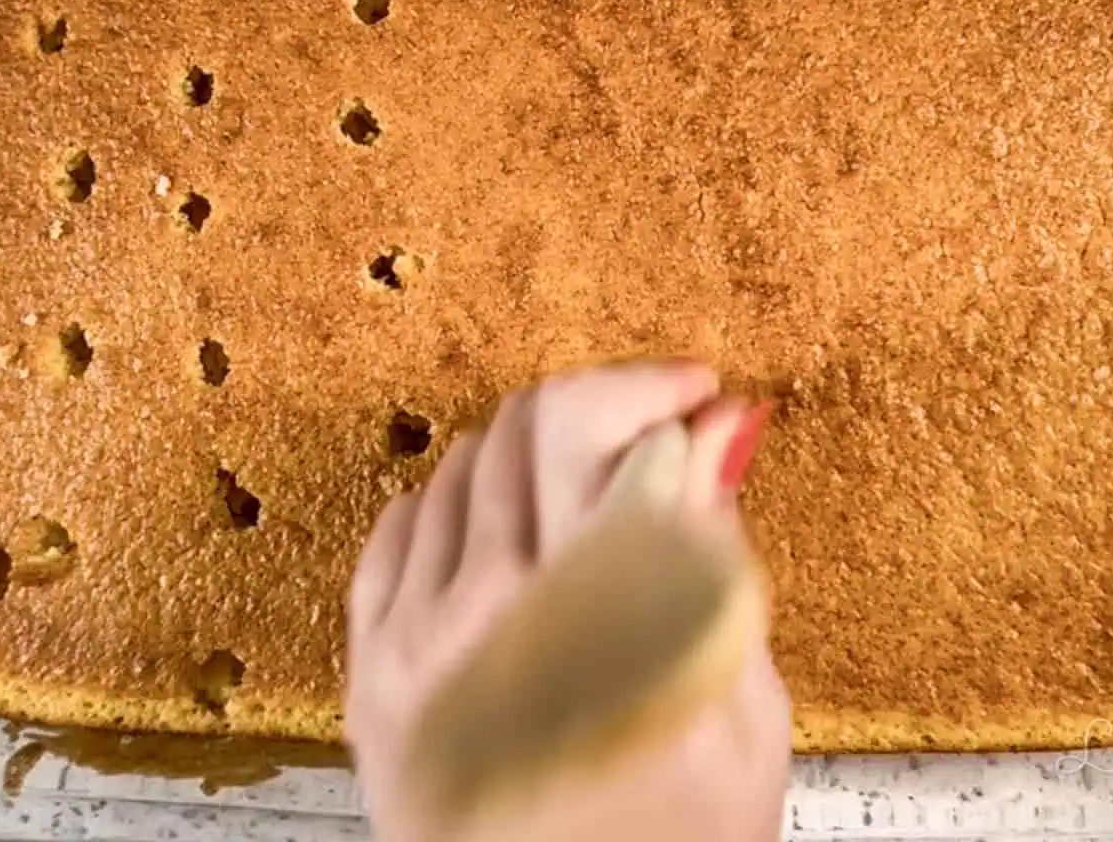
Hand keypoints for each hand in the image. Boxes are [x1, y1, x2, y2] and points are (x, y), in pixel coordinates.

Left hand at [343, 359, 791, 841]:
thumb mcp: (742, 716)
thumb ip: (718, 559)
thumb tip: (718, 434)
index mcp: (602, 626)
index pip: (608, 432)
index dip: (665, 397)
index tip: (703, 402)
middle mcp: (496, 620)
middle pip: (531, 427)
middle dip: (609, 402)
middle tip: (658, 428)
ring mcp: (417, 645)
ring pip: (462, 465)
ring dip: (536, 452)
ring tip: (590, 495)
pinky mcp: (371, 673)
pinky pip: (397, 528)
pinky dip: (454, 501)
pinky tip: (502, 525)